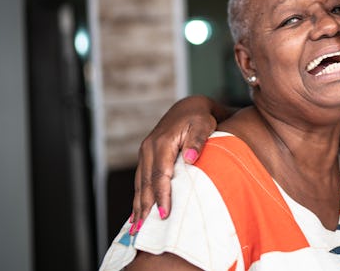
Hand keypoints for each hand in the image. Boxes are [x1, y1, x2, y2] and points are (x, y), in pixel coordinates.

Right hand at [130, 95, 223, 227]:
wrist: (189, 106)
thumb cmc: (199, 117)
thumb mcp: (203, 125)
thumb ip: (197, 141)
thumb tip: (190, 158)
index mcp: (162, 143)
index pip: (160, 175)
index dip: (162, 196)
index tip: (164, 215)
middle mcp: (149, 148)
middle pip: (146, 183)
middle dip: (144, 207)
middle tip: (143, 231)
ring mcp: (145, 152)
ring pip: (140, 183)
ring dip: (138, 205)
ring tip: (136, 228)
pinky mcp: (146, 156)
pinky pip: (141, 179)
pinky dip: (139, 196)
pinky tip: (136, 212)